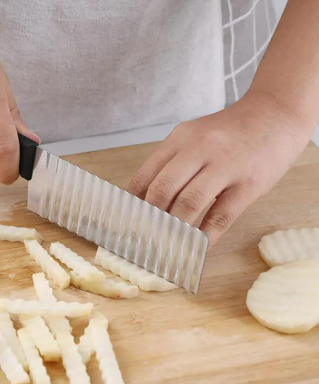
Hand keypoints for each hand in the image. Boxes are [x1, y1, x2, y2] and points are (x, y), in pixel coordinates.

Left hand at [129, 91, 309, 246]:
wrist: (276, 114)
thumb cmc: (230, 133)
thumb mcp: (194, 137)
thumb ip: (171, 164)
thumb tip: (146, 201)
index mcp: (180, 138)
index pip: (145, 176)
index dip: (132, 206)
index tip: (128, 225)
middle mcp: (199, 148)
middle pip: (162, 190)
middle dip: (150, 220)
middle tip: (146, 240)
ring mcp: (225, 165)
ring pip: (189, 204)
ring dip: (174, 230)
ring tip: (167, 247)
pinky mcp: (248, 183)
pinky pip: (221, 215)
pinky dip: (205, 236)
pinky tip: (198, 247)